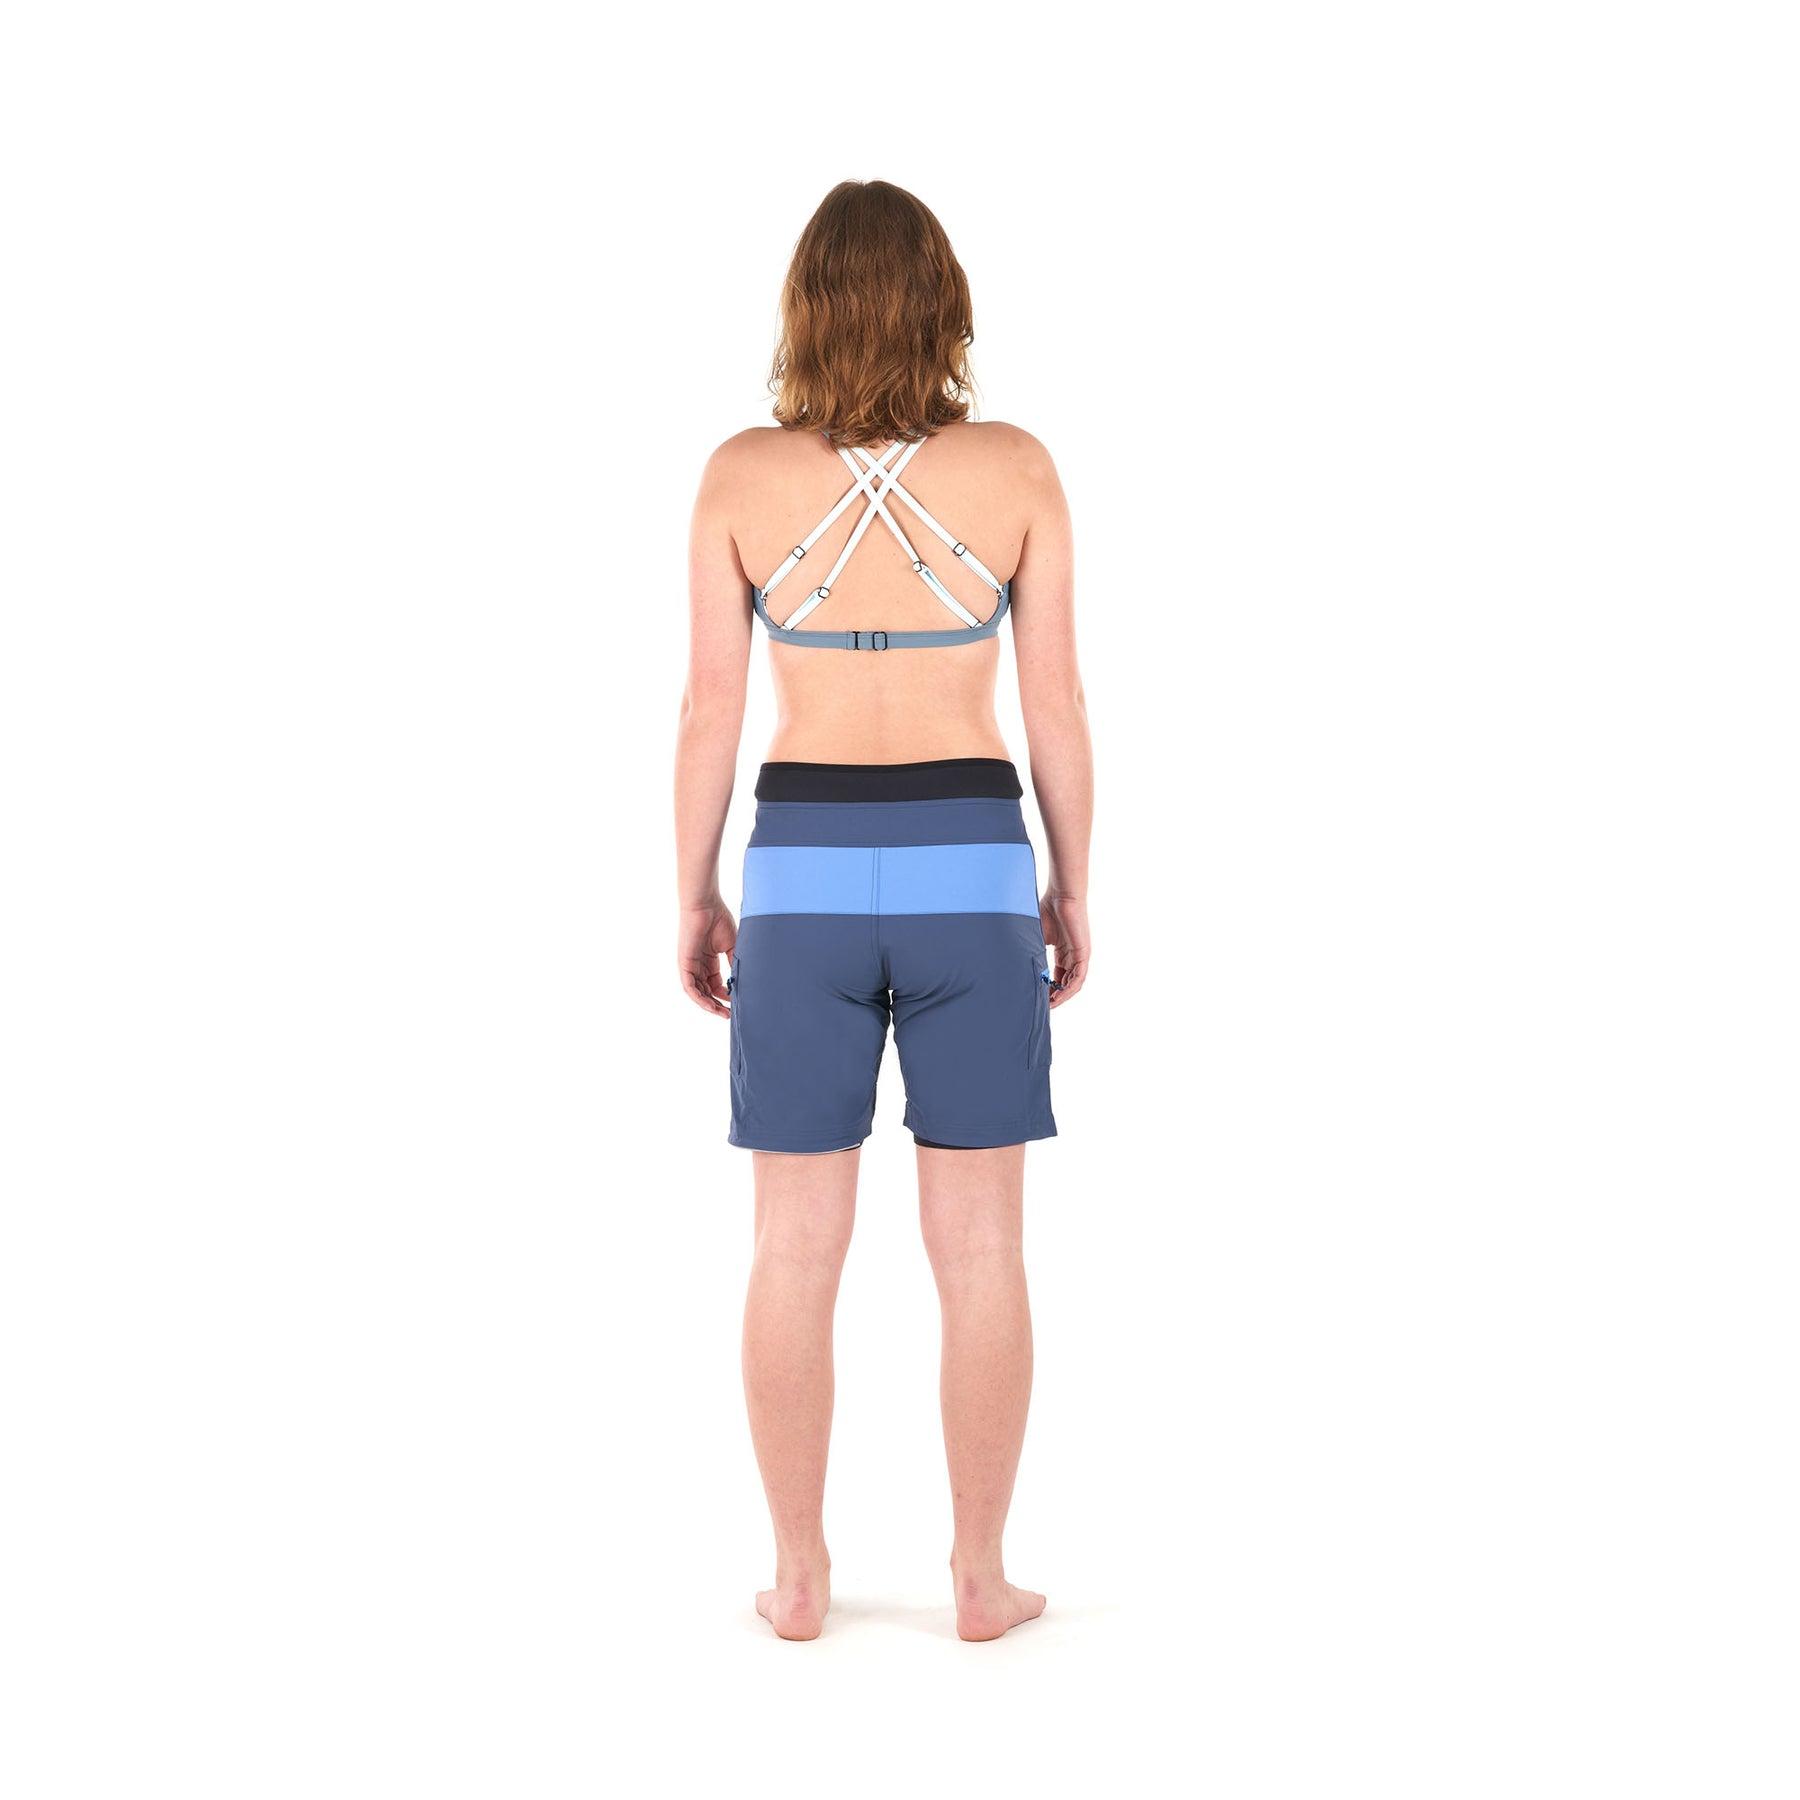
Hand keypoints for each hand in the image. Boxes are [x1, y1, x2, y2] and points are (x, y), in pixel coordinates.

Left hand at [678, 901, 737, 1015]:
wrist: (706, 904)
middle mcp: (698, 964)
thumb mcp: (732, 945)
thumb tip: (743, 980)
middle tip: (730, 1015)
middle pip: (706, 990)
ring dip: (709, 1005)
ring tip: (723, 1013)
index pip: (716, 983)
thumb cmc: (718, 919)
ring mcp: (690, 964)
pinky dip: (699, 998)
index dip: (726, 994)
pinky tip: (710, 1006)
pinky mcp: (684, 963)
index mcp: (709, 960)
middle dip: (717, 1004)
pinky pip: (689, 986)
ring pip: (697, 992)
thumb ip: (735, 962)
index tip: (738, 1002)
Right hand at [1040, 893, 1089, 1007]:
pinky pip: (1079, 978)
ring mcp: (1079, 955)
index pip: (1057, 976)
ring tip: (1049, 1005)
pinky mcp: (1083, 954)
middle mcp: (1072, 955)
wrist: (1061, 895)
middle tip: (1042, 1006)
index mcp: (1062, 951)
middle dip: (1054, 996)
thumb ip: (1031, 952)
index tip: (1036, 996)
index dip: (1047, 988)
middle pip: (1065, 983)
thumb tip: (1016, 967)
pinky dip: (1069, 989)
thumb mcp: (1036, 937)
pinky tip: (1058, 996)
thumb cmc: (1047, 910)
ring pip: (1073, 983)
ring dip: (1062, 996)